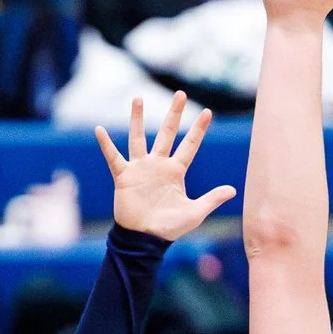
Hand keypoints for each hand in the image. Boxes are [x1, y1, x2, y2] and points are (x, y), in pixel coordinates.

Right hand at [96, 90, 237, 241]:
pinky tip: (99, 130)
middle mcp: (158, 165)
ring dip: (137, 119)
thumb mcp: (194, 213)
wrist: (144, 239)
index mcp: (176, 171)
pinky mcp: (124, 177)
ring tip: (137, 98)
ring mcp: (140, 169)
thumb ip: (212, 199)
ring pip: (138, 138)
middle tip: (180, 94)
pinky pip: (113, 157)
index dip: (198, 129)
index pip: (189, 145)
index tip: (207, 112)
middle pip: (167, 133)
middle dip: (174, 114)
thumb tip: (233, 190)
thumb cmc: (169, 228)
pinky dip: (106, 145)